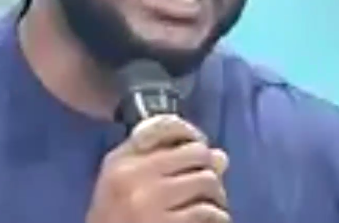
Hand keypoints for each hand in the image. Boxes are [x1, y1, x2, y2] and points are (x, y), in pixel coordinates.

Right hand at [86, 115, 229, 222]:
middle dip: (209, 170)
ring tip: (210, 208)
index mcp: (120, 161)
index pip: (162, 126)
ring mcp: (148, 200)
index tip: (200, 148)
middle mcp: (132, 174)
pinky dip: (217, 218)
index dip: (189, 133)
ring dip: (217, 196)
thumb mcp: (126, 188)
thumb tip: (221, 157)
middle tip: (208, 188)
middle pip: (196, 152)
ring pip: (207, 181)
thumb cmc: (117, 221)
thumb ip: (165, 165)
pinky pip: (207, 212)